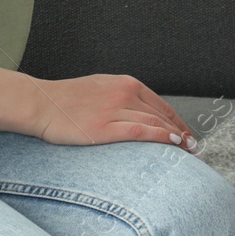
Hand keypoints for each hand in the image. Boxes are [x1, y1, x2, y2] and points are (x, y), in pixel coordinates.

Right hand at [31, 74, 198, 151]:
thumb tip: (138, 112)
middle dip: (182, 132)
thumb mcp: (99, 89)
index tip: (187, 135)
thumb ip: (120, 97)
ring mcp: (115, 109)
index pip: (161, 105)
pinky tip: (172, 143)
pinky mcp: (105, 126)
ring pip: (156, 123)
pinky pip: (140, 131)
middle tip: (194, 148)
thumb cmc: (65, 99)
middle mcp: (124, 93)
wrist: (40, 103)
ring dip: (176, 138)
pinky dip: (160, 137)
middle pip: (163, 115)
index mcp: (124, 83)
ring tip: (188, 152)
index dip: (178, 121)